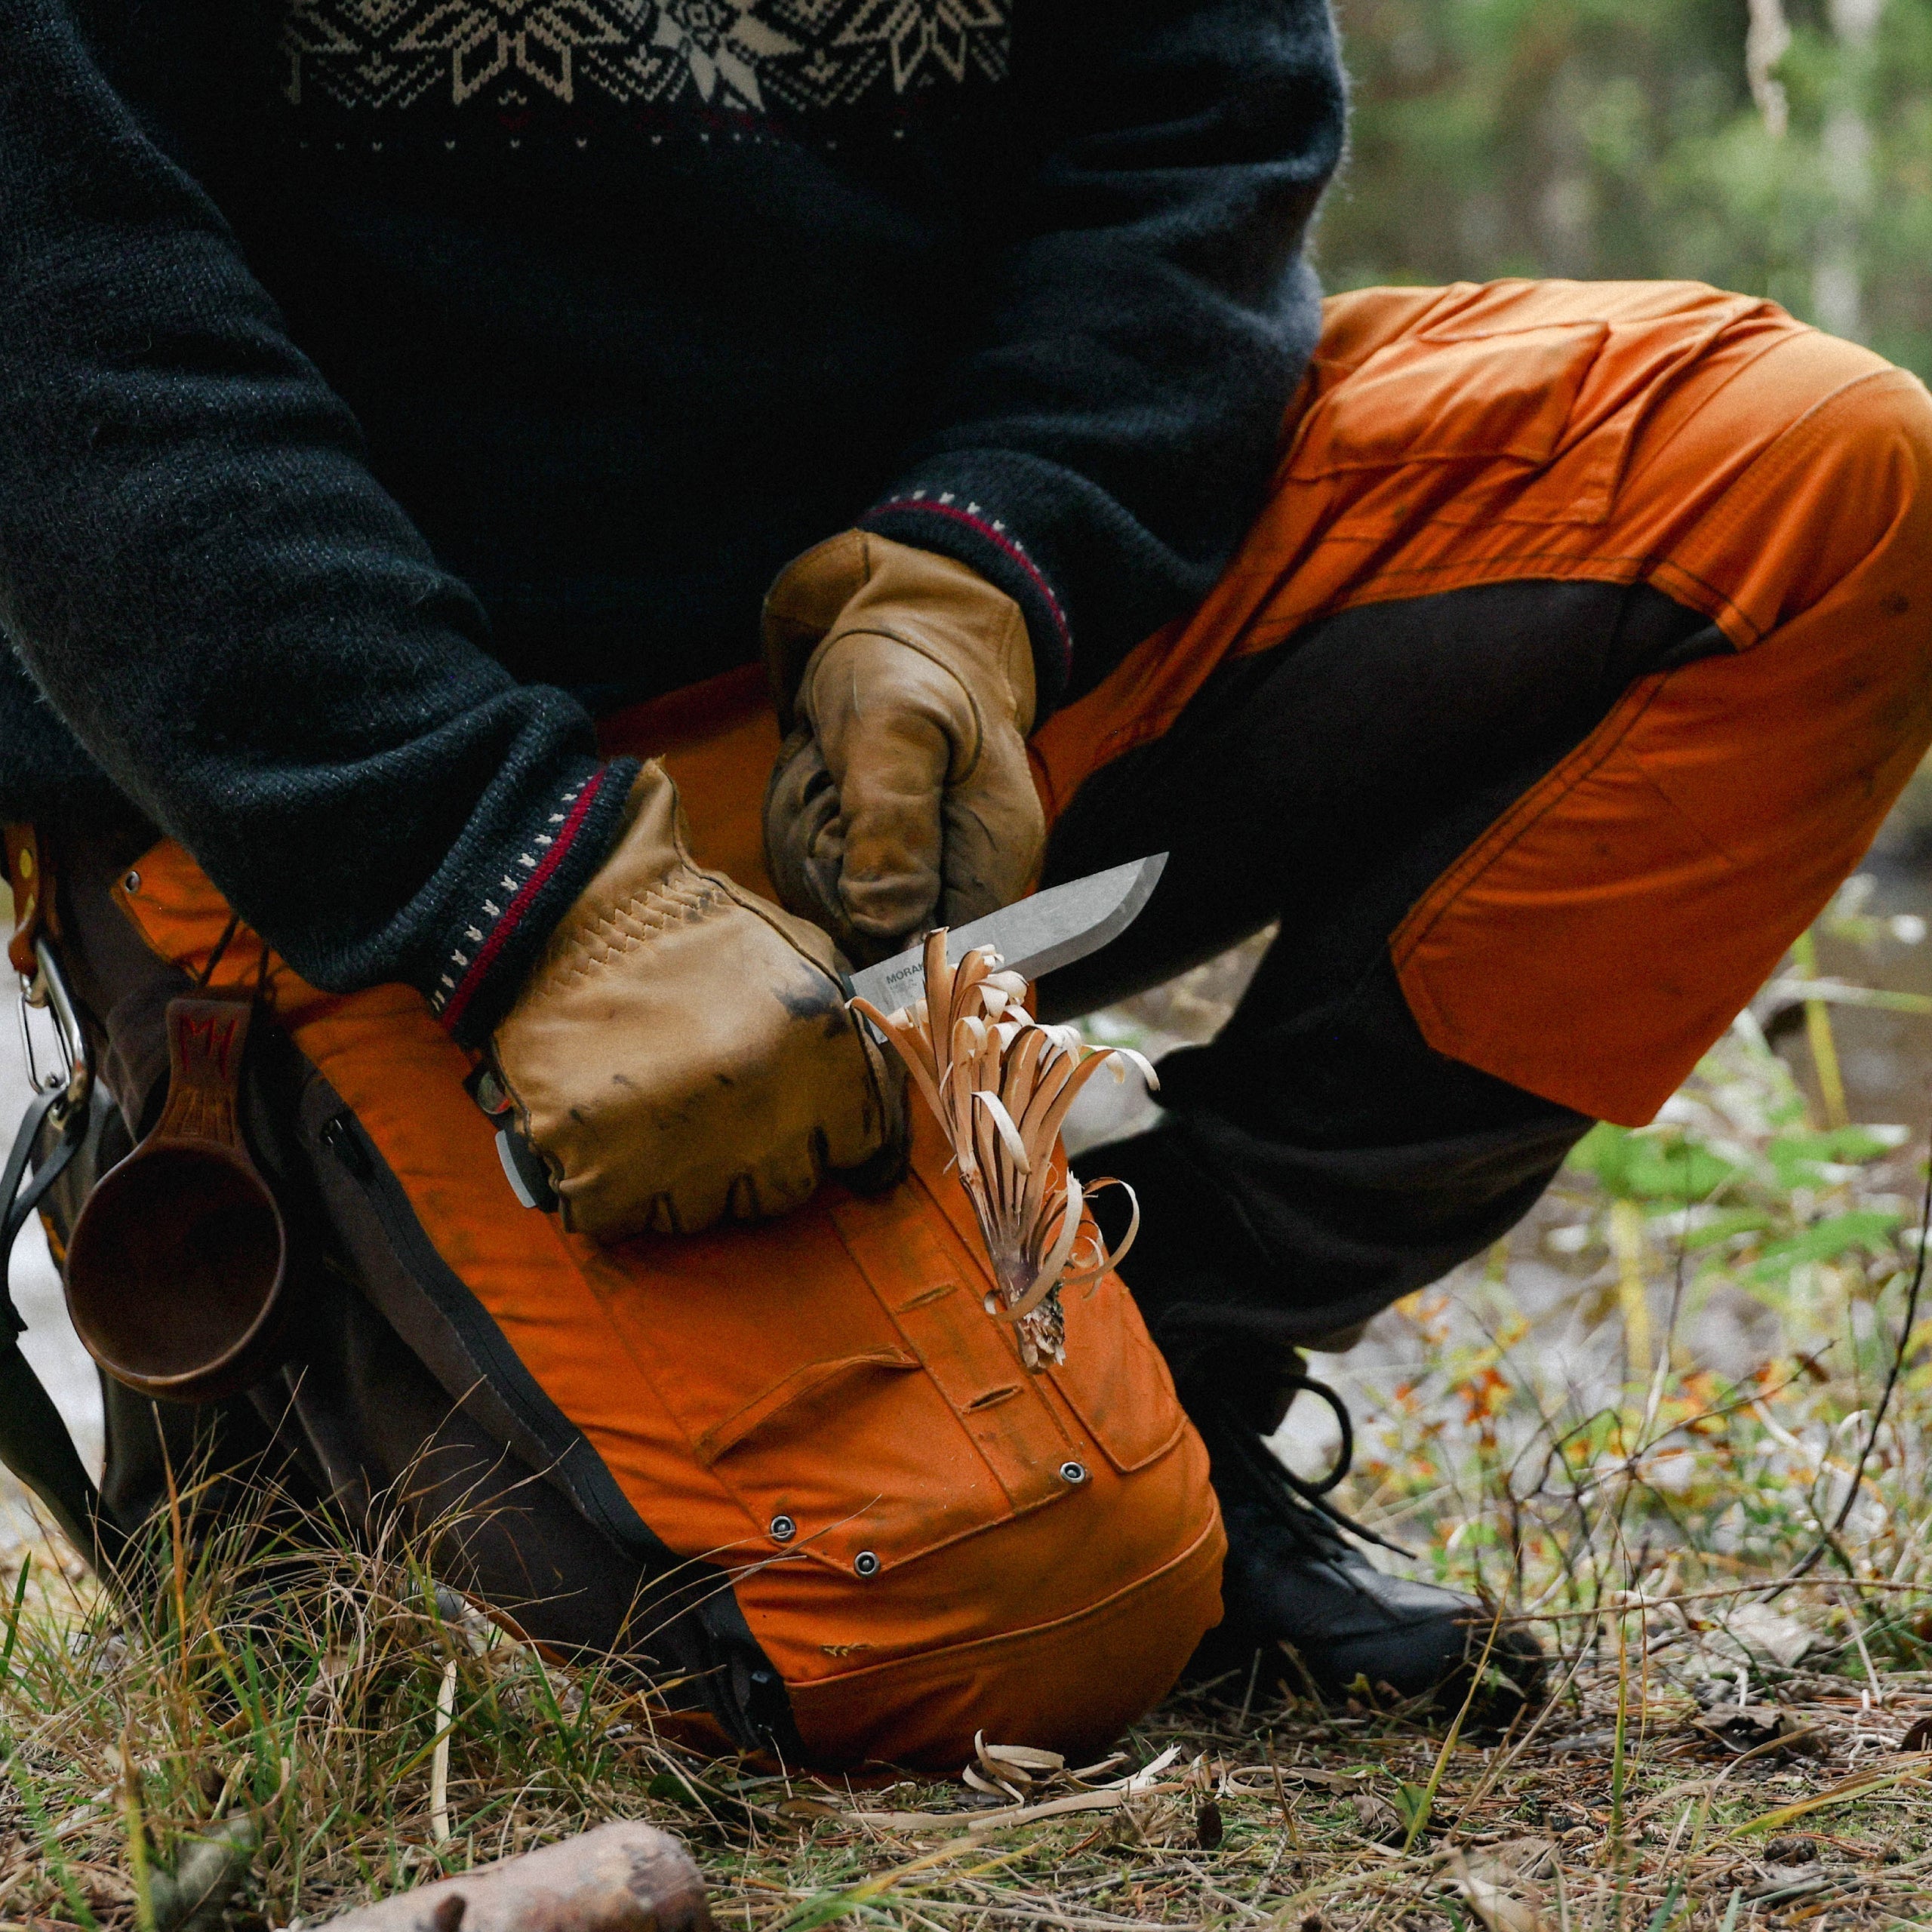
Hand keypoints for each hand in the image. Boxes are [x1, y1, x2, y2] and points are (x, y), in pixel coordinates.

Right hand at [491, 764, 903, 1240]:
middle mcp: (764, 1122)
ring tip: (654, 1111)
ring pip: (703, 1213)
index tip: (804, 1119)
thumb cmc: (695, 929)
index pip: (860, 1147)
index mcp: (823, 1065)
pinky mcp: (601, 1173)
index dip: (831, 1131)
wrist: (573, 909)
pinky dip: (613, 1188)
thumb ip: (846, 1033)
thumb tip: (871, 1103)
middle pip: (784, 1191)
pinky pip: (622, 1216)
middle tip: (716, 1107)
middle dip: (759, 1155)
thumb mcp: (806, 957)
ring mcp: (682, 1157)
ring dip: (684, 1176)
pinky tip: (608, 1132)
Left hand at [762, 532, 1044, 961]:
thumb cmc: (905, 664)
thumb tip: (886, 923)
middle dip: (833, 887)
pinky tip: (816, 794)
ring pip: (845, 921)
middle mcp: (964, 885)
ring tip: (824, 782)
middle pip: (880, 950)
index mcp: (993, 861)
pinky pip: (828, 890)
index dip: (883, 957)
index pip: (944, 965)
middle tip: (829, 801)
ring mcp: (921, 878)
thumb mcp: (892, 728)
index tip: (843, 896)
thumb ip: (890, 822)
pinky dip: (806, 848)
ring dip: (812, 859)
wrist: (902, 625)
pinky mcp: (883, 866)